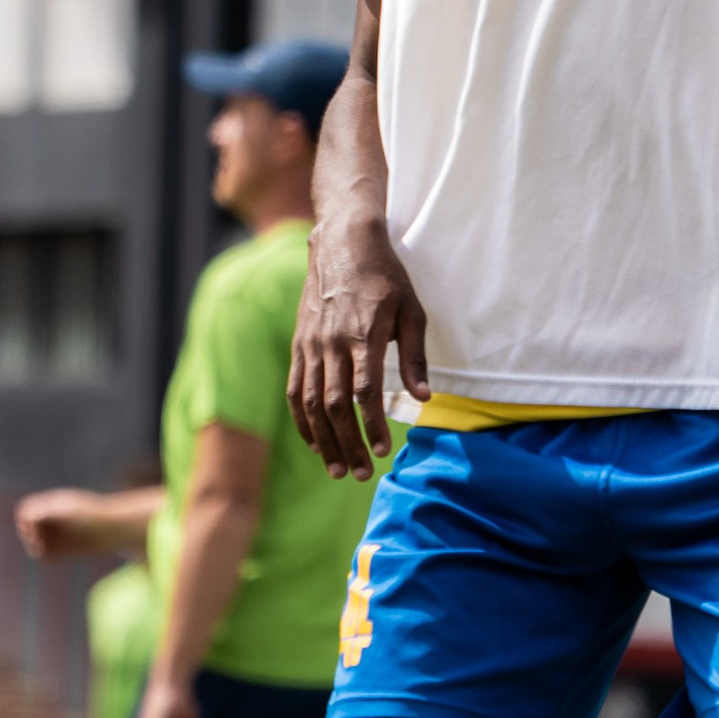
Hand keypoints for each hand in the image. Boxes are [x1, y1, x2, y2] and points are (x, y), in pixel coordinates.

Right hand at [16, 488, 100, 560]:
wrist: (115, 528)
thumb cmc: (91, 515)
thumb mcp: (65, 508)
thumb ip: (43, 511)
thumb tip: (24, 518)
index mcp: (50, 504)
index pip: (24, 511)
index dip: (24, 522)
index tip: (34, 530)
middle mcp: (51, 520)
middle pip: (26, 529)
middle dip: (29, 537)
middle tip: (39, 543)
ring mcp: (57, 535)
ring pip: (35, 545)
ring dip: (37, 549)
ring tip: (46, 549)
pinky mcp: (65, 550)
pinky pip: (47, 558)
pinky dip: (48, 558)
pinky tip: (60, 556)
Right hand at [289, 221, 427, 477]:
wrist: (342, 243)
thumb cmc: (385, 277)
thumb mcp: (412, 310)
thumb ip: (415, 357)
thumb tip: (424, 399)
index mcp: (362, 334)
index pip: (364, 391)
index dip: (371, 424)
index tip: (382, 450)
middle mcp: (331, 342)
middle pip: (333, 405)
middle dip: (347, 443)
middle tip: (362, 474)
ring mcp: (310, 345)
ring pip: (309, 403)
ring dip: (323, 440)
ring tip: (338, 470)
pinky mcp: (299, 345)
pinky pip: (294, 390)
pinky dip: (302, 421)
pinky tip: (316, 444)